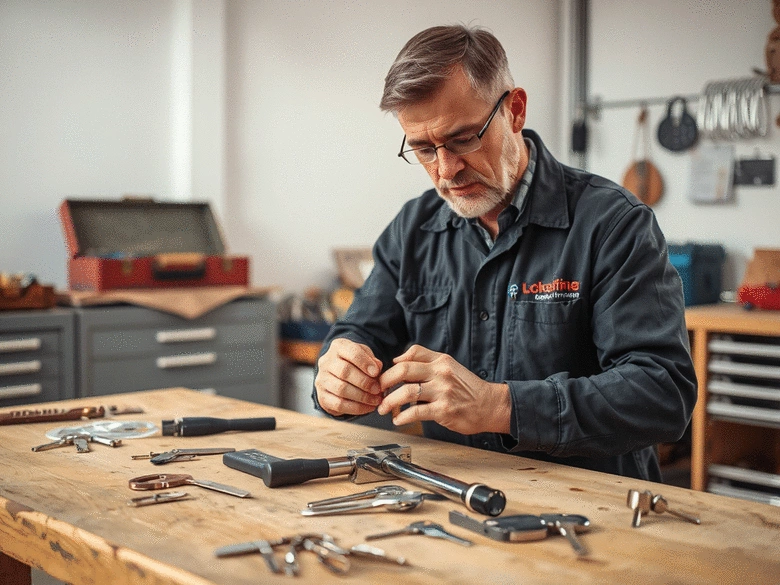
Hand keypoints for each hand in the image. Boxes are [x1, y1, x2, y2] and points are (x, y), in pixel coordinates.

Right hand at [314, 338, 383, 416]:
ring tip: (376, 400)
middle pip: (344, 372)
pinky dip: (356, 408)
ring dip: (362, 397)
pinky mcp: (322, 397)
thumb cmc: (356, 363)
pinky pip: (338, 404)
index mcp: (339, 347)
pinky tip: (368, 407)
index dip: (365, 363)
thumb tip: (378, 367)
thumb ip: (372, 360)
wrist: (339, 375)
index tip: (376, 372)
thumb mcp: (366, 356)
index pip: (351, 352)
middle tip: (378, 390)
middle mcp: (326, 362)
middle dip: (364, 382)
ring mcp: (321, 380)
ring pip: (341, 389)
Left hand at [377, 345, 511, 434]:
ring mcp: (442, 391)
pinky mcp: (444, 410)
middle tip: (378, 391)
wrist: (490, 405)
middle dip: (385, 382)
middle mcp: (441, 373)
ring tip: (384, 409)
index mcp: (441, 361)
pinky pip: (415, 412)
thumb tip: (397, 361)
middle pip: (403, 370)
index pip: (411, 354)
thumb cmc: (467, 389)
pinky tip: (398, 420)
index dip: (392, 365)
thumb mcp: (449, 367)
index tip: (384, 376)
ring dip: (390, 402)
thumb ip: (425, 361)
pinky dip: (402, 417)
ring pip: (406, 392)